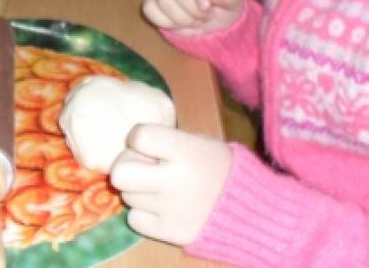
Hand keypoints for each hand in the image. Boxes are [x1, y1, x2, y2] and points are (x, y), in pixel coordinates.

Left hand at [110, 125, 231, 245]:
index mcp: (185, 151)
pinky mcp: (168, 232)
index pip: (139, 136)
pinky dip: (143, 212)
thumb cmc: (219, 166)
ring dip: (137, 190)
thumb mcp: (198, 141)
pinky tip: (159, 207)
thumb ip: (166, 140)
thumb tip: (134, 145)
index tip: (146, 143)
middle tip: (143, 167)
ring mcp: (170, 209)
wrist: (248, 208)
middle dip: (127, 166)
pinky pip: (134, 219)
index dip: (137, 137)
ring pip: (127, 196)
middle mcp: (174, 180)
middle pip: (121, 172)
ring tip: (158, 187)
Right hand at [142, 0, 243, 35]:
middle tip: (205, 16)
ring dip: (182, 18)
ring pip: (163, 1)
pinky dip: (166, 22)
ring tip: (195, 20)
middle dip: (192, 10)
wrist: (212, 20)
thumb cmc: (224, 6)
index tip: (207, 7)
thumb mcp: (234, 2)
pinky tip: (179, 23)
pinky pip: (150, 9)